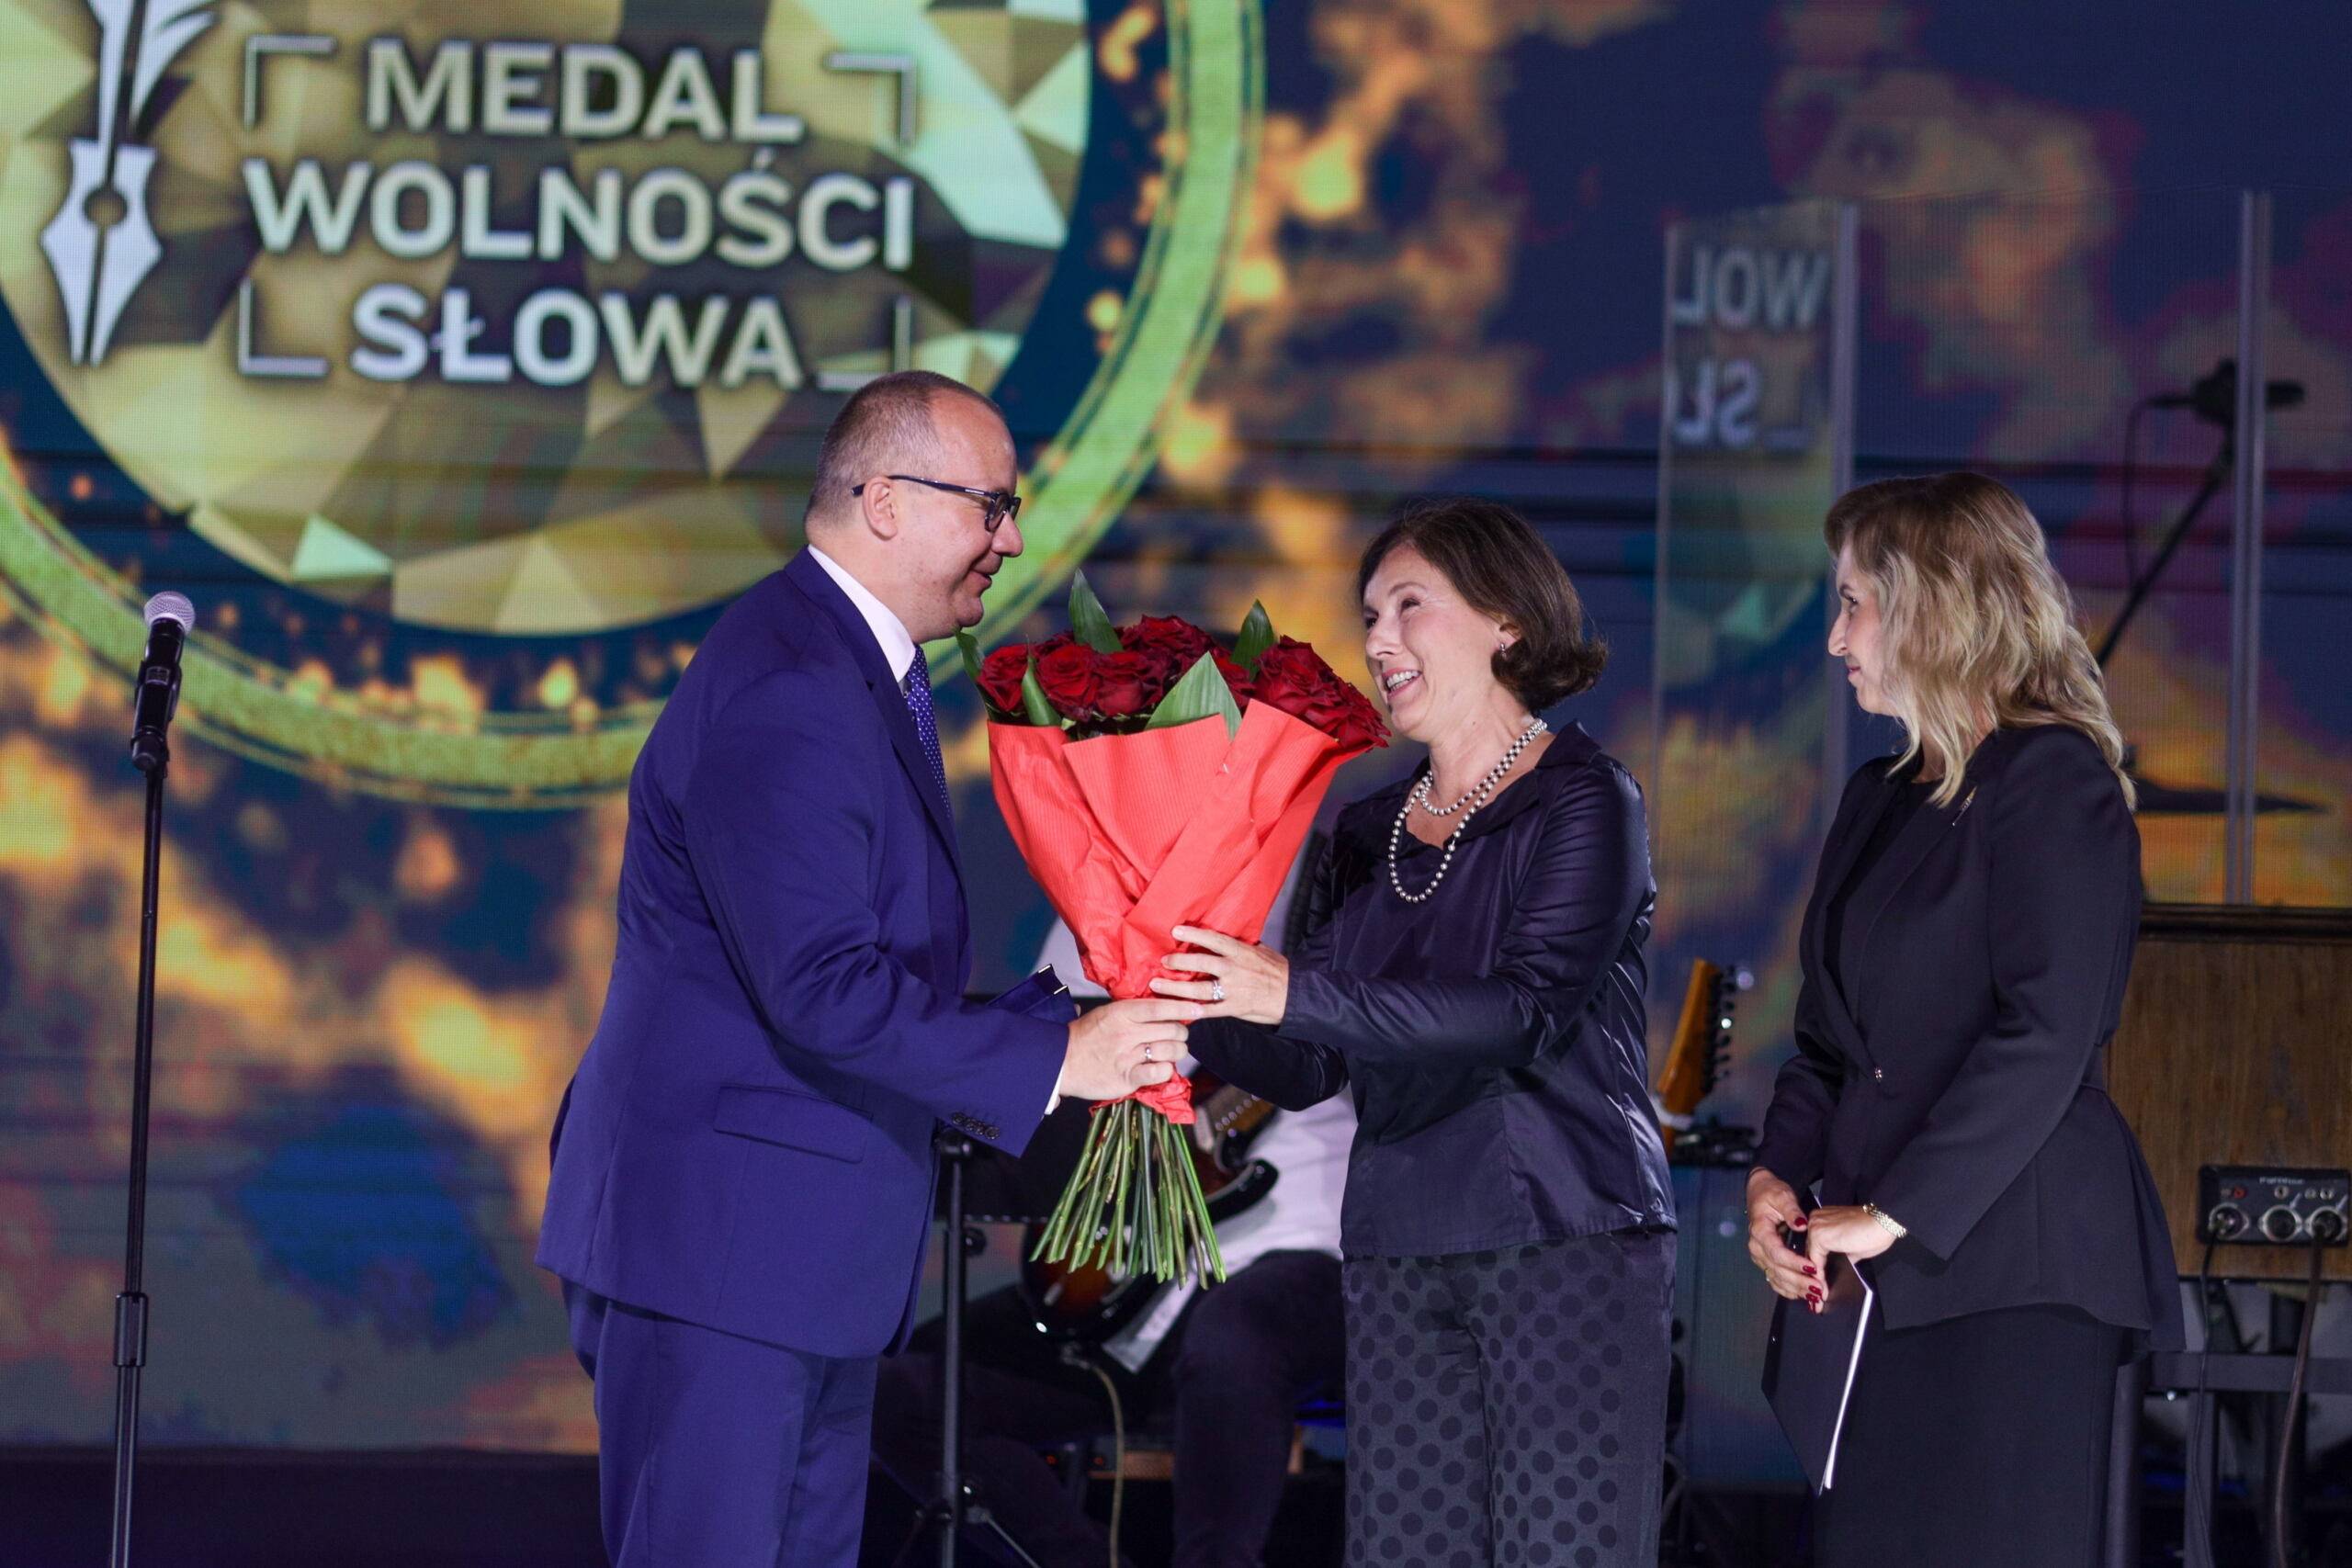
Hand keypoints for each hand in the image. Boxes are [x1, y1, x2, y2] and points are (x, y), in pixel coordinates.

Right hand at [1060, 997, 1195, 1101]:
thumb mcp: (1107, 1013)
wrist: (1061, 1061)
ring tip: (1171, 1053)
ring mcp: (1127, 1056)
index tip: (1199, 1009)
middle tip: (1177, 1037)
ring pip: (1170, 1051)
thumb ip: (1133, 1011)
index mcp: (1122, 1013)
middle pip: (1172, 1030)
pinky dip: (1165, 1070)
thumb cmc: (1086, 1035)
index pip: (1160, 1007)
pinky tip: (1160, 1068)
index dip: (1183, 1007)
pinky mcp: (1127, 1078)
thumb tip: (1163, 1007)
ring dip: (1177, 1053)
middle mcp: (1127, 1033)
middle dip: (1181, 1034)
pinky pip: (1159, 1072)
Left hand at [1150, 926, 1287, 1025]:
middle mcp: (1235, 970)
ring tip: (1157, 985)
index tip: (1176, 931)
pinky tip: (1176, 1010)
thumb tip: (1223, 937)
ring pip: (1199, 989)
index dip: (1194, 935)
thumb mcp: (1261, 950)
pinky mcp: (1234, 1008)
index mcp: (1241, 952)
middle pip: (1202, 964)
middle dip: (1180, 962)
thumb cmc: (1277, 970)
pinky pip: (1209, 1010)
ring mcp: (1233, 990)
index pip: (1214, 940)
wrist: (1293, 994)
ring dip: (1175, 988)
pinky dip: (1192, 1011)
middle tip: (1164, 961)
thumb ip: (1241, 945)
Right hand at [1744, 1167, 1816, 1306]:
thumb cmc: (1772, 1194)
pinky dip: (1788, 1290)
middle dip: (1799, 1281)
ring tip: (1815, 1296)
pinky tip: (1802, 1295)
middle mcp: (1756, 1246)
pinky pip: (1775, 1280)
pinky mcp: (1765, 1261)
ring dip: (1796, 1289)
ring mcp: (1760, 1256)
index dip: (1795, 1263)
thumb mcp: (1783, 1196)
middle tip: (1818, 1288)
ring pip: (1776, 1278)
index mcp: (1760, 1231)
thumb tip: (1801, 1224)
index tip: (1813, 1268)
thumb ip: (1792, 1210)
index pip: (1777, 1252)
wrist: (1760, 1194)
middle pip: (1777, 1270)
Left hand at [1802, 1204, 1897, 1304]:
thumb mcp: (1853, 1248)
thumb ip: (1840, 1255)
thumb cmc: (1873, 1232)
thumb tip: (1837, 1268)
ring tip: (1818, 1300)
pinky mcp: (1818, 1235)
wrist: (1882, 1222)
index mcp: (1822, 1220)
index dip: (1817, 1269)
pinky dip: (1819, 1277)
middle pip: (1811, 1254)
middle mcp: (1814, 1221)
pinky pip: (1815, 1261)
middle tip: (1816, 1298)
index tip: (1819, 1287)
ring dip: (1815, 1280)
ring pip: (1811, 1259)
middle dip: (1814, 1277)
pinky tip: (1823, 1290)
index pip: (1815, 1249)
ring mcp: (1815, 1227)